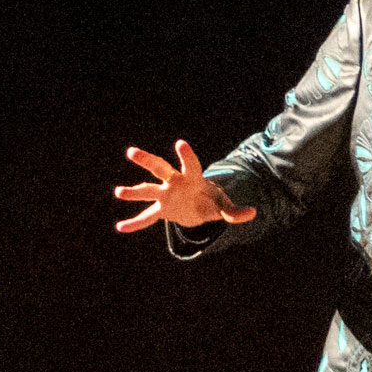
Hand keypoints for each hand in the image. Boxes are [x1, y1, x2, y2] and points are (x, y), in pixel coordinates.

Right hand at [111, 139, 233, 233]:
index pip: (189, 164)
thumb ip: (235, 211)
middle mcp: (175, 182)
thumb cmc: (212, 200)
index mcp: (192, 177)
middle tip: (131, 152)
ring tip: (118, 192)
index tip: (180, 143)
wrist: (199, 206)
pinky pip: (147, 217)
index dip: (186, 155)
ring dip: (134, 192)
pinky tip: (121, 228)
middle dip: (146, 160)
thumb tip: (253, 213)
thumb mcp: (224, 206)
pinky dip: (135, 224)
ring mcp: (165, 195)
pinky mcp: (161, 209)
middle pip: (159, 168)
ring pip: (148, 189)